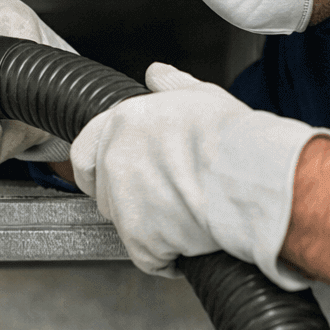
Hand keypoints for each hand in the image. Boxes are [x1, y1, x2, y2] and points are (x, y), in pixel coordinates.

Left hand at [70, 62, 329, 288]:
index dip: (94, 167)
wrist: (247, 175)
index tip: (104, 177)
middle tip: (164, 199)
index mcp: (122, 124)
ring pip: (126, 225)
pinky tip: (192, 242)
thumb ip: (171, 84)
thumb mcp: (201, 94)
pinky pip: (149, 256)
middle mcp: (115, 162)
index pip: (82, 151)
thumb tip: (156, 73)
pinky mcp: (141, 241)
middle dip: (130, 199)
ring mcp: (124, 204)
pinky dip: (167, 256)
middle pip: (105, 192)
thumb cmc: (231, 136)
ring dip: (149, 227)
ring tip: (185, 218)